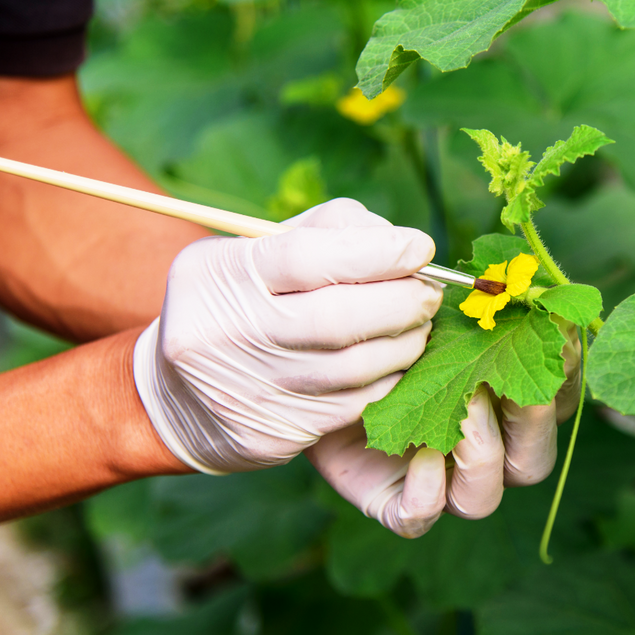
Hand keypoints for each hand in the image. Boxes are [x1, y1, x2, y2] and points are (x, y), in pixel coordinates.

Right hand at [133, 199, 441, 473]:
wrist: (175, 397)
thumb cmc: (235, 304)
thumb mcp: (252, 252)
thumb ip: (324, 232)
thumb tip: (399, 241)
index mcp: (220, 276)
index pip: (309, 258)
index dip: (378, 251)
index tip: (421, 247)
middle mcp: (229, 334)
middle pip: (340, 317)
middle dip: (403, 300)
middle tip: (430, 291)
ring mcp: (252, 389)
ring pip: (355, 366)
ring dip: (405, 341)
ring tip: (419, 323)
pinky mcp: (275, 432)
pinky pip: (355, 403)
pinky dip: (389, 378)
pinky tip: (396, 360)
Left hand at [307, 318, 581, 537]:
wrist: (308, 351)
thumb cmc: (379, 313)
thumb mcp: (423, 294)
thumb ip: (470, 293)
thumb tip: (514, 284)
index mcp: (502, 393)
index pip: (558, 397)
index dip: (564, 374)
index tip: (550, 336)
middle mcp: (480, 442)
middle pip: (535, 458)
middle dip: (531, 422)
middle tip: (504, 380)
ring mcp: (437, 475)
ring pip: (484, 496)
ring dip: (482, 455)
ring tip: (461, 409)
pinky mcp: (390, 495)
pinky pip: (420, 517)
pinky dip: (426, 495)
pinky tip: (419, 459)